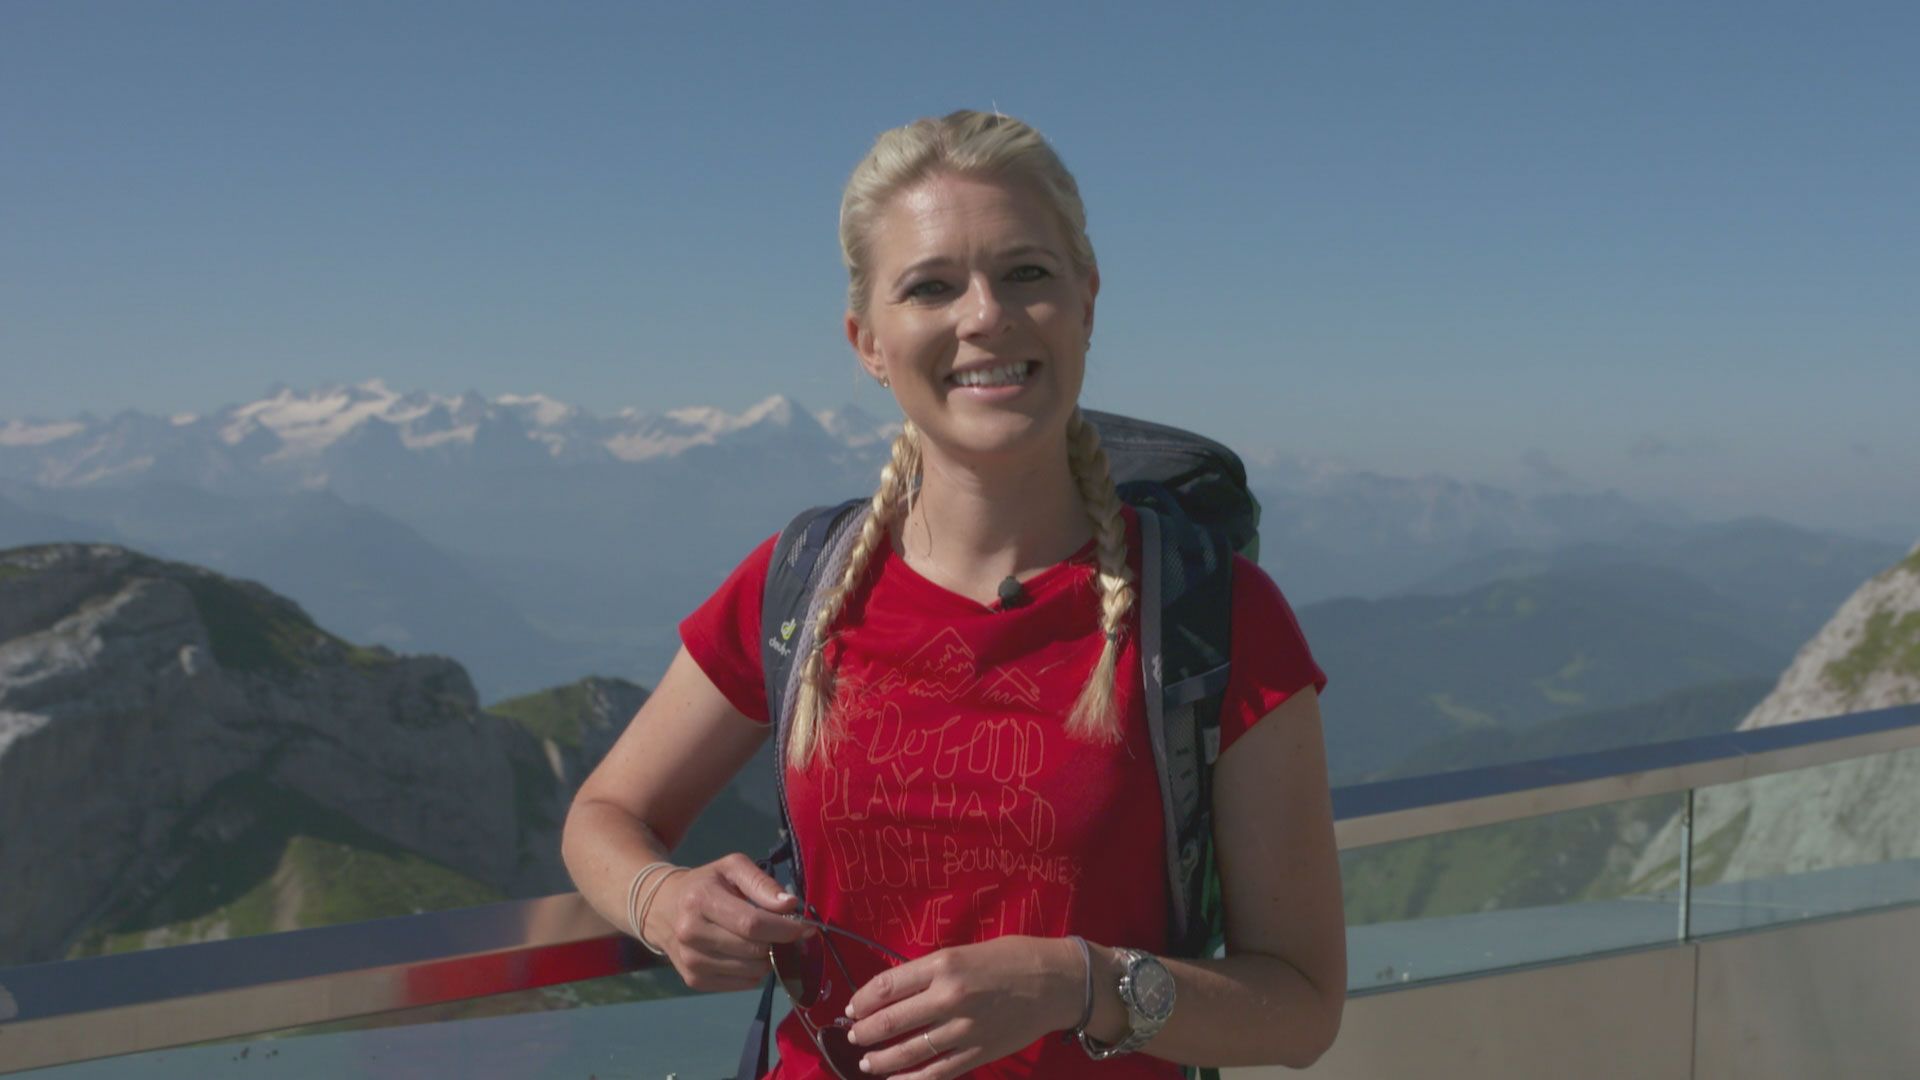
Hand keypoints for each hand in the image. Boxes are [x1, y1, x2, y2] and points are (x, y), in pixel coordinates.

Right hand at [649, 854, 810, 991]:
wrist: (662, 908)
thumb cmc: (706, 884)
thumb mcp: (732, 868)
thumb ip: (763, 883)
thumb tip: (790, 905)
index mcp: (700, 900)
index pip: (751, 924)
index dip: (784, 929)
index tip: (806, 928)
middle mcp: (690, 933)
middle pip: (753, 950)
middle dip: (778, 943)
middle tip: (784, 933)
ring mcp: (690, 961)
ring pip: (751, 971)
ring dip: (767, 958)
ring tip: (762, 940)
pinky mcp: (693, 980)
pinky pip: (742, 984)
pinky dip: (754, 971)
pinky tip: (746, 953)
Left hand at [843, 935, 1082, 1077]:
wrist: (1057, 982)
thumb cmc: (1012, 957)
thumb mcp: (965, 951)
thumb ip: (930, 971)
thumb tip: (895, 991)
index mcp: (944, 965)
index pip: (887, 986)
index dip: (862, 1000)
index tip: (852, 1008)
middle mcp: (950, 997)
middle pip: (891, 1021)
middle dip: (864, 1033)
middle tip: (854, 1036)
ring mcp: (964, 1029)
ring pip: (909, 1051)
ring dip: (880, 1059)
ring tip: (866, 1062)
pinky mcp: (978, 1053)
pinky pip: (937, 1072)